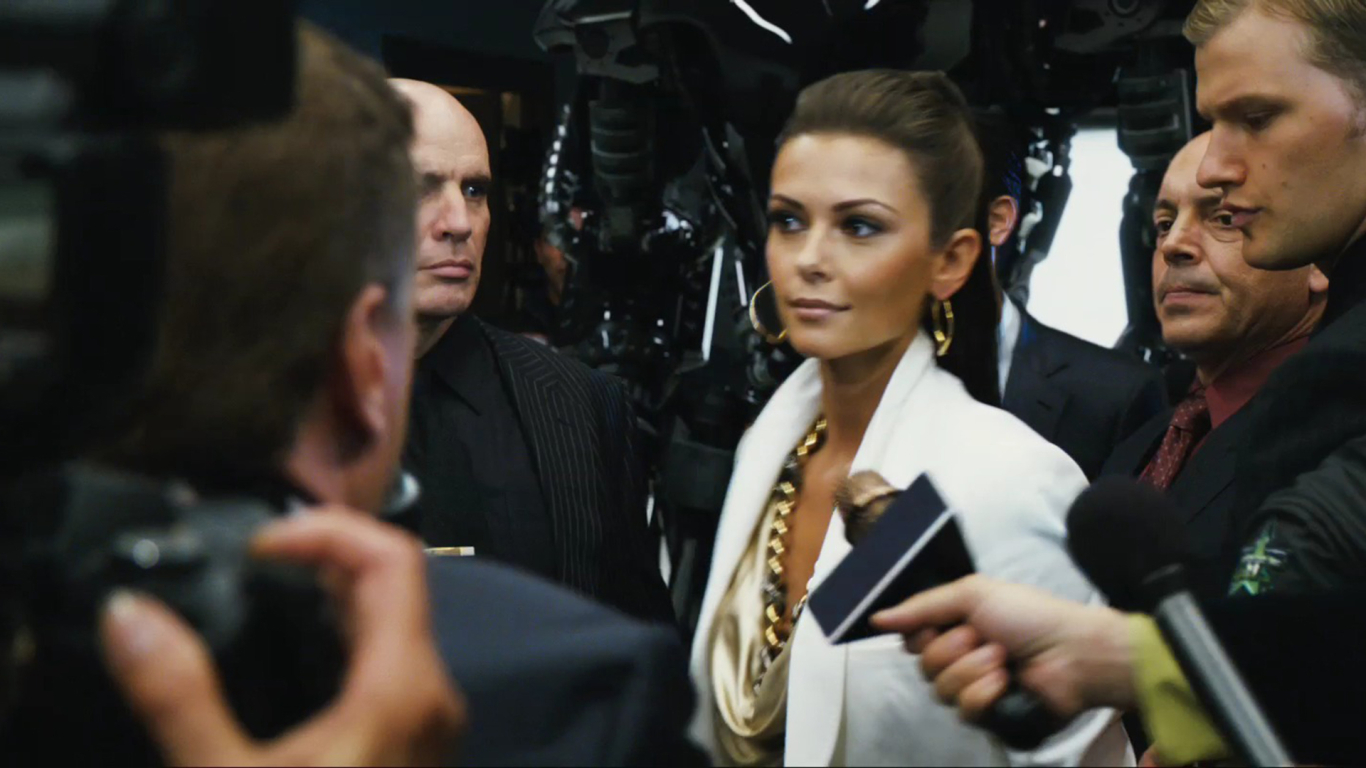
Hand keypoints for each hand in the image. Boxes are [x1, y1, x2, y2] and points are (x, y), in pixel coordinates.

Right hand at [99, 507, 465, 765]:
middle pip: (397, 585)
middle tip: (255, 561)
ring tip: (269, 592)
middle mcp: (430, 696)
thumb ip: (179, 695)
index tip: (259, 546)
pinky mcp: (414, 748)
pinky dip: (349, 636)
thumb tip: (131, 614)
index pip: (392, 559)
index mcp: (401, 687)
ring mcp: (429, 725)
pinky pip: (392, 663)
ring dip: (339, 595)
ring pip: (398, 625)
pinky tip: (298, 656)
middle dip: (327, 556)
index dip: (326, 531)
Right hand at [871, 575, 1135, 721]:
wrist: (1071, 651)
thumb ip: (922, 606)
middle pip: (923, 665)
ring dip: (973, 669)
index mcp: (954, 626)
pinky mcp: (988, 715)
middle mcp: (958, 658)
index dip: (921, 633)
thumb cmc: (1028, 615)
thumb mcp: (972, 594)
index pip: (911, 638)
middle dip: (953, 649)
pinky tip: (1006, 682)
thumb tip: (876, 618)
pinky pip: (965, 710)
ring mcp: (973, 688)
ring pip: (941, 689)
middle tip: (983, 637)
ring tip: (1002, 659)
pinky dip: (985, 692)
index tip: (942, 623)